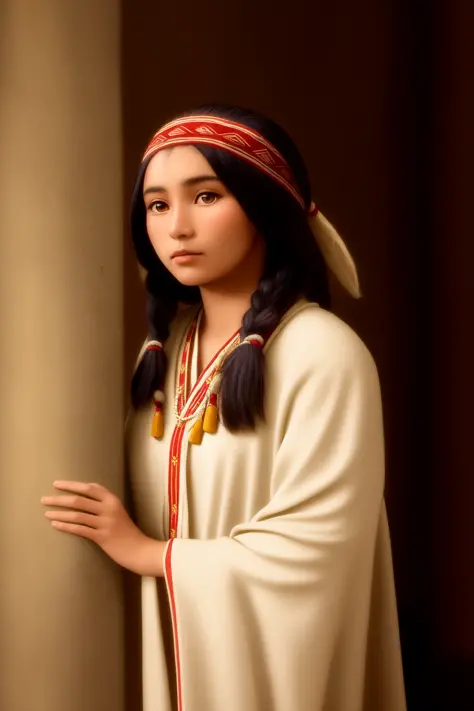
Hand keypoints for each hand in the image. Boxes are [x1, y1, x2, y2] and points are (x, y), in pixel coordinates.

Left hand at [41, 481, 165, 575]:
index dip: (72, 485)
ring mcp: (105, 523)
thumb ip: (103, 504)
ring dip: (59, 513)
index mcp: (113, 500)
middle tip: (44, 499)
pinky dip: (66, 526)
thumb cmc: (127, 531)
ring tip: (46, 512)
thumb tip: (83, 497)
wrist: (139, 550)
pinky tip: (55, 524)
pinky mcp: (102, 537)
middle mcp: (109, 509)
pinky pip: (80, 529)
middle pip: (79, 500)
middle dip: (59, 498)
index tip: (57, 484)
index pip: (89, 488)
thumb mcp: (118, 512)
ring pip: (77, 515)